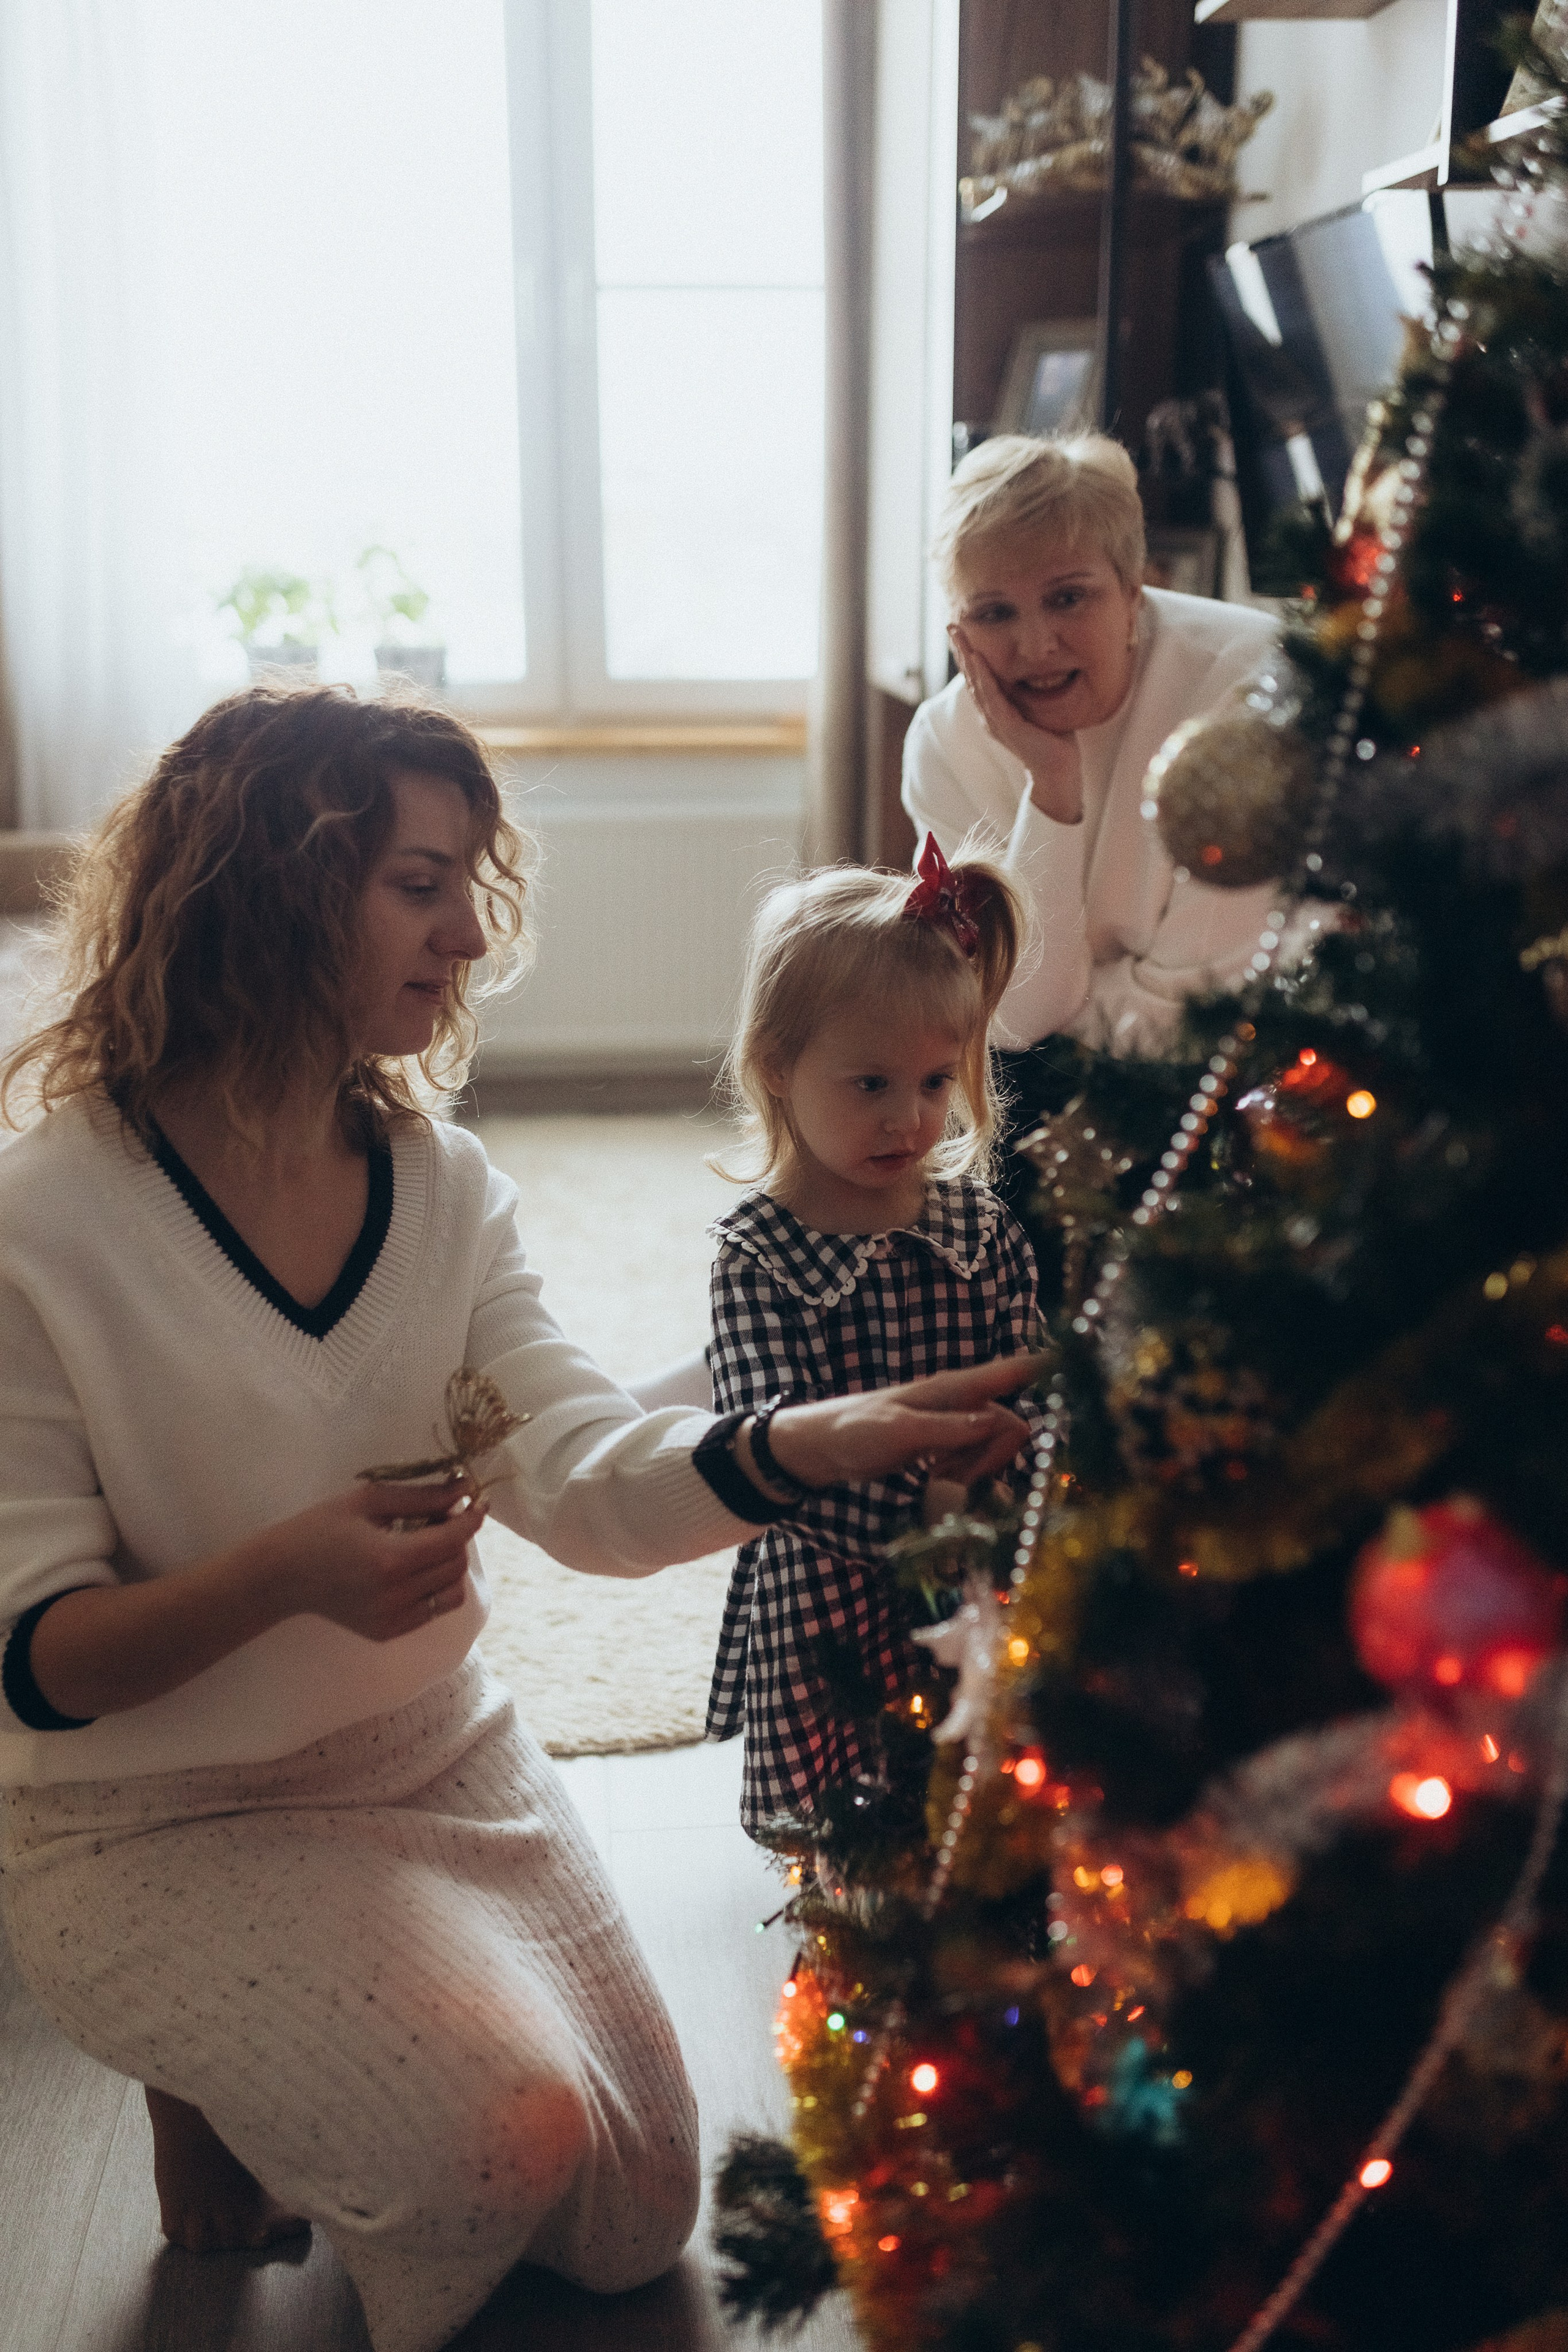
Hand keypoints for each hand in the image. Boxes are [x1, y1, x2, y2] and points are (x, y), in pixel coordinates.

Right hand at [260, 1479, 483, 1642]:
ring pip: (452, 1592)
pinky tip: (412, 1570)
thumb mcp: (370, 1500)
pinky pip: (432, 1610)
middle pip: (456, 1565)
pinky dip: (433, 1588)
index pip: (452, 1540)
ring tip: (426, 1547)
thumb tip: (465, 1489)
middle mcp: (396, 1596)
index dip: (471, 1519)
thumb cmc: (322, 1527)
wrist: (284, 1575)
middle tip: (438, 1518)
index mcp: (390, 1559)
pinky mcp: (387, 1633)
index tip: (477, 1502)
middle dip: (457, 1538)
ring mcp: (392, 1620)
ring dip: (449, 1565)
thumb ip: (422, 1496)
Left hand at [766, 1355, 1044, 1494]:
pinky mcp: (943, 1445)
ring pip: (993, 1448)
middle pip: (1010, 1425)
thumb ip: (950, 1428)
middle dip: (994, 1457)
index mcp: (951, 1388)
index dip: (1048, 1365)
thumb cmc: (852, 1431)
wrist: (816, 1447)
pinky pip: (974, 1462)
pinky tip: (938, 1485)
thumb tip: (1000, 1422)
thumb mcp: (900, 1432)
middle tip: (952, 1477)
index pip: (1010, 1371)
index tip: (1085, 1358)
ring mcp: (952, 1424)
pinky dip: (963, 1477)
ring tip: (935, 1481)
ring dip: (975, 1472)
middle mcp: (959, 1401)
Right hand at [948, 624, 1083, 823]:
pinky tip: (977, 659)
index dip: (970, 654)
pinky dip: (983, 676)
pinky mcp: (1006, 726)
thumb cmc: (1054, 741)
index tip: (963, 632)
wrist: (1059, 771)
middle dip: (962, 650)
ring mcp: (996, 722)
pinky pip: (991, 697)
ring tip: (959, 636)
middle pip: (972, 677)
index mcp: (996, 711)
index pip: (980, 678)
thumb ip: (1031, 691)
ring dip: (967, 658)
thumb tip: (1039, 668)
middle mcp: (990, 716)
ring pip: (977, 684)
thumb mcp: (1039, 707)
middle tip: (952, 625)